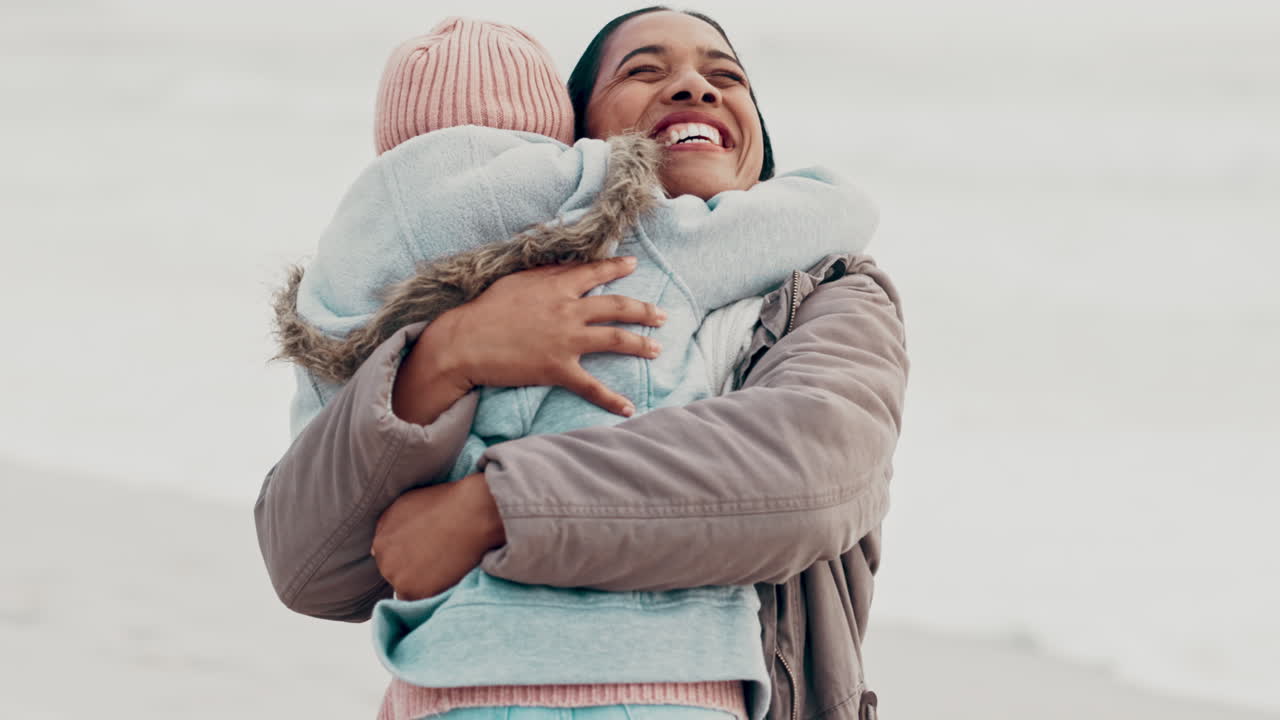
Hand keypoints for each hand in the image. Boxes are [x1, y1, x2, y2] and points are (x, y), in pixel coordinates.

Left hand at [371, 473, 505, 601]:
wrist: (475, 513)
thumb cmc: (446, 504)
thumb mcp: (406, 504)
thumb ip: (387, 527)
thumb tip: (373, 551)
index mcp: (381, 543)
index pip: (389, 559)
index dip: (410, 556)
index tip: (426, 552)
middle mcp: (385, 564)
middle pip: (397, 576)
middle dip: (414, 570)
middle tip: (438, 559)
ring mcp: (401, 581)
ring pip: (410, 591)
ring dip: (424, 584)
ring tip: (446, 567)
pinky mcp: (420, 594)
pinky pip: (424, 601)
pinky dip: (436, 593)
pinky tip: (450, 576)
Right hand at [394, 256, 665, 422]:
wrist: (465, 342)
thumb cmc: (485, 309)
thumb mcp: (516, 280)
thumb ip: (545, 271)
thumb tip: (566, 263)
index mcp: (557, 286)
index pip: (595, 273)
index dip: (616, 268)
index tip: (633, 265)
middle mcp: (568, 310)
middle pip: (617, 308)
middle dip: (643, 311)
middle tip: (662, 316)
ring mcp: (566, 340)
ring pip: (614, 339)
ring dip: (640, 344)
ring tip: (656, 349)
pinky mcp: (558, 369)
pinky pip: (592, 386)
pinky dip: (612, 399)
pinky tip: (629, 408)